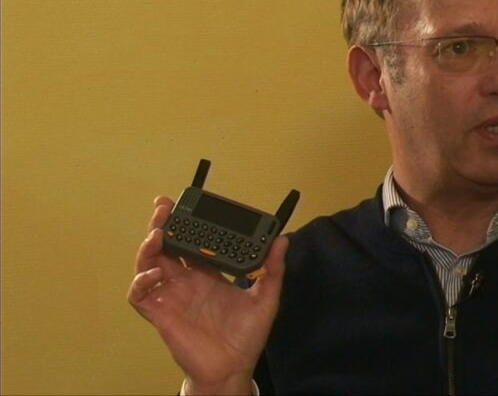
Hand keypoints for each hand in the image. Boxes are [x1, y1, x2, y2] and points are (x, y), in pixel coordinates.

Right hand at [128, 196, 287, 394]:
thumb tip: (283, 239)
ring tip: (157, 234)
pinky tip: (153, 273)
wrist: (233, 367)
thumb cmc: (247, 336)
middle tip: (164, 207)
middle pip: (167, 247)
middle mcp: (187, 281)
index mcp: (208, 274)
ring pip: (149, 264)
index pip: (194, 243)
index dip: (189, 224)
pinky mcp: (160, 314)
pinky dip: (140, 282)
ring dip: (149, 247)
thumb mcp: (266, 298)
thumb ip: (273, 270)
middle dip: (162, 225)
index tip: (189, 205)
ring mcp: (172, 296)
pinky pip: (140, 295)